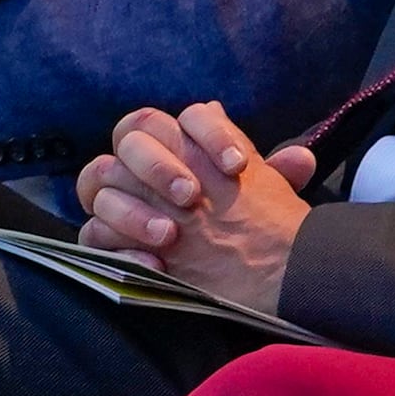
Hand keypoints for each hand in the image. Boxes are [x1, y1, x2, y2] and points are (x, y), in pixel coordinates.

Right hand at [76, 100, 308, 313]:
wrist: (236, 277)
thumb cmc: (244, 226)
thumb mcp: (264, 202)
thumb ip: (278, 177)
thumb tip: (301, 158)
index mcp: (182, 143)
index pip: (185, 118)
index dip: (210, 135)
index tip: (238, 167)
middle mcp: (143, 163)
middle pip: (130, 137)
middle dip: (159, 164)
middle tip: (190, 195)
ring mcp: (118, 198)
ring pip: (99, 180)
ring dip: (133, 208)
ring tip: (169, 234)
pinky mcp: (105, 239)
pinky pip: (93, 235)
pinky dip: (120, 247)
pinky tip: (156, 263)